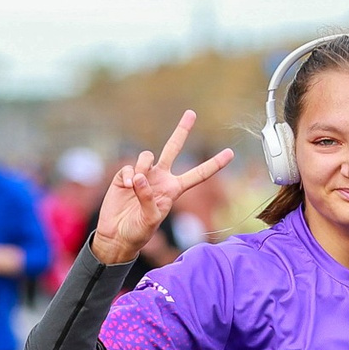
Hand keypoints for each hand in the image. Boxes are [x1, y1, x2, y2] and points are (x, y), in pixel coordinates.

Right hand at [93, 111, 233, 263]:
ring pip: (147, 156)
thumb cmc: (138, 232)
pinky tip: (124, 188)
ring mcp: (143, 175)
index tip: (231, 153)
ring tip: (134, 185)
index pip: (198, 175)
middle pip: (173, 148)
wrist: (117, 235)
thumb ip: (148, 198)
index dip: (214, 164)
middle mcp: (161, 178)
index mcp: (174, 190)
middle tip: (191, 113)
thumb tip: (139, 177)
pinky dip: (126, 176)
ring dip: (142, 167)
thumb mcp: (150, 220)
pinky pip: (128, 167)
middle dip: (182, 131)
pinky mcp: (124, 176)